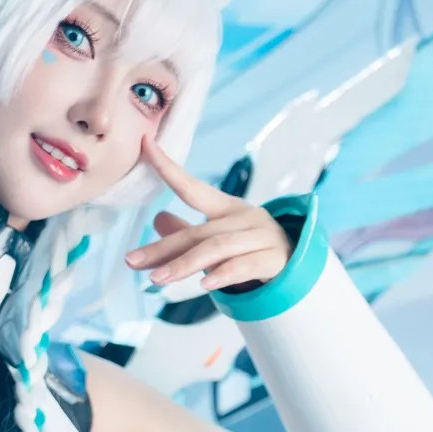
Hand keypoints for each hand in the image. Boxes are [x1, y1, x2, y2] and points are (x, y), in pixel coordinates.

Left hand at [124, 142, 292, 291]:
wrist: (301, 271)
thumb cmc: (252, 253)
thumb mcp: (218, 242)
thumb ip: (188, 235)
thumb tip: (158, 220)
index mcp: (228, 208)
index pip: (192, 187)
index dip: (168, 167)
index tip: (145, 146)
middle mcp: (245, 217)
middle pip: (198, 232)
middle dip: (163, 248)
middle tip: (132, 261)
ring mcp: (262, 237)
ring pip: (217, 248)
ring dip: (185, 265)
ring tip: (158, 279)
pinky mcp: (275, 259)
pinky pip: (245, 266)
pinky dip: (223, 275)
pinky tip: (203, 285)